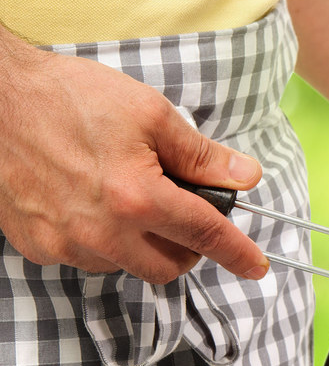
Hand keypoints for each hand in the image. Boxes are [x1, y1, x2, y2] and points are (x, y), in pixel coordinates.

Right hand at [0, 41, 268, 283]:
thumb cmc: (69, 98)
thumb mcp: (151, 114)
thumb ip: (201, 155)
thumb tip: (244, 175)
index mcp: (136, 198)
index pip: (205, 235)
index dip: (237, 252)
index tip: (256, 267)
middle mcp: (100, 232)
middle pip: (167, 267)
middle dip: (188, 248)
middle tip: (187, 212)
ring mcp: (63, 244)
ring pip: (126, 266)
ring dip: (143, 244)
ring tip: (132, 196)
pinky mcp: (36, 246)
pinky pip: (86, 258)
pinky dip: (105, 240)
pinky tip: (96, 202)